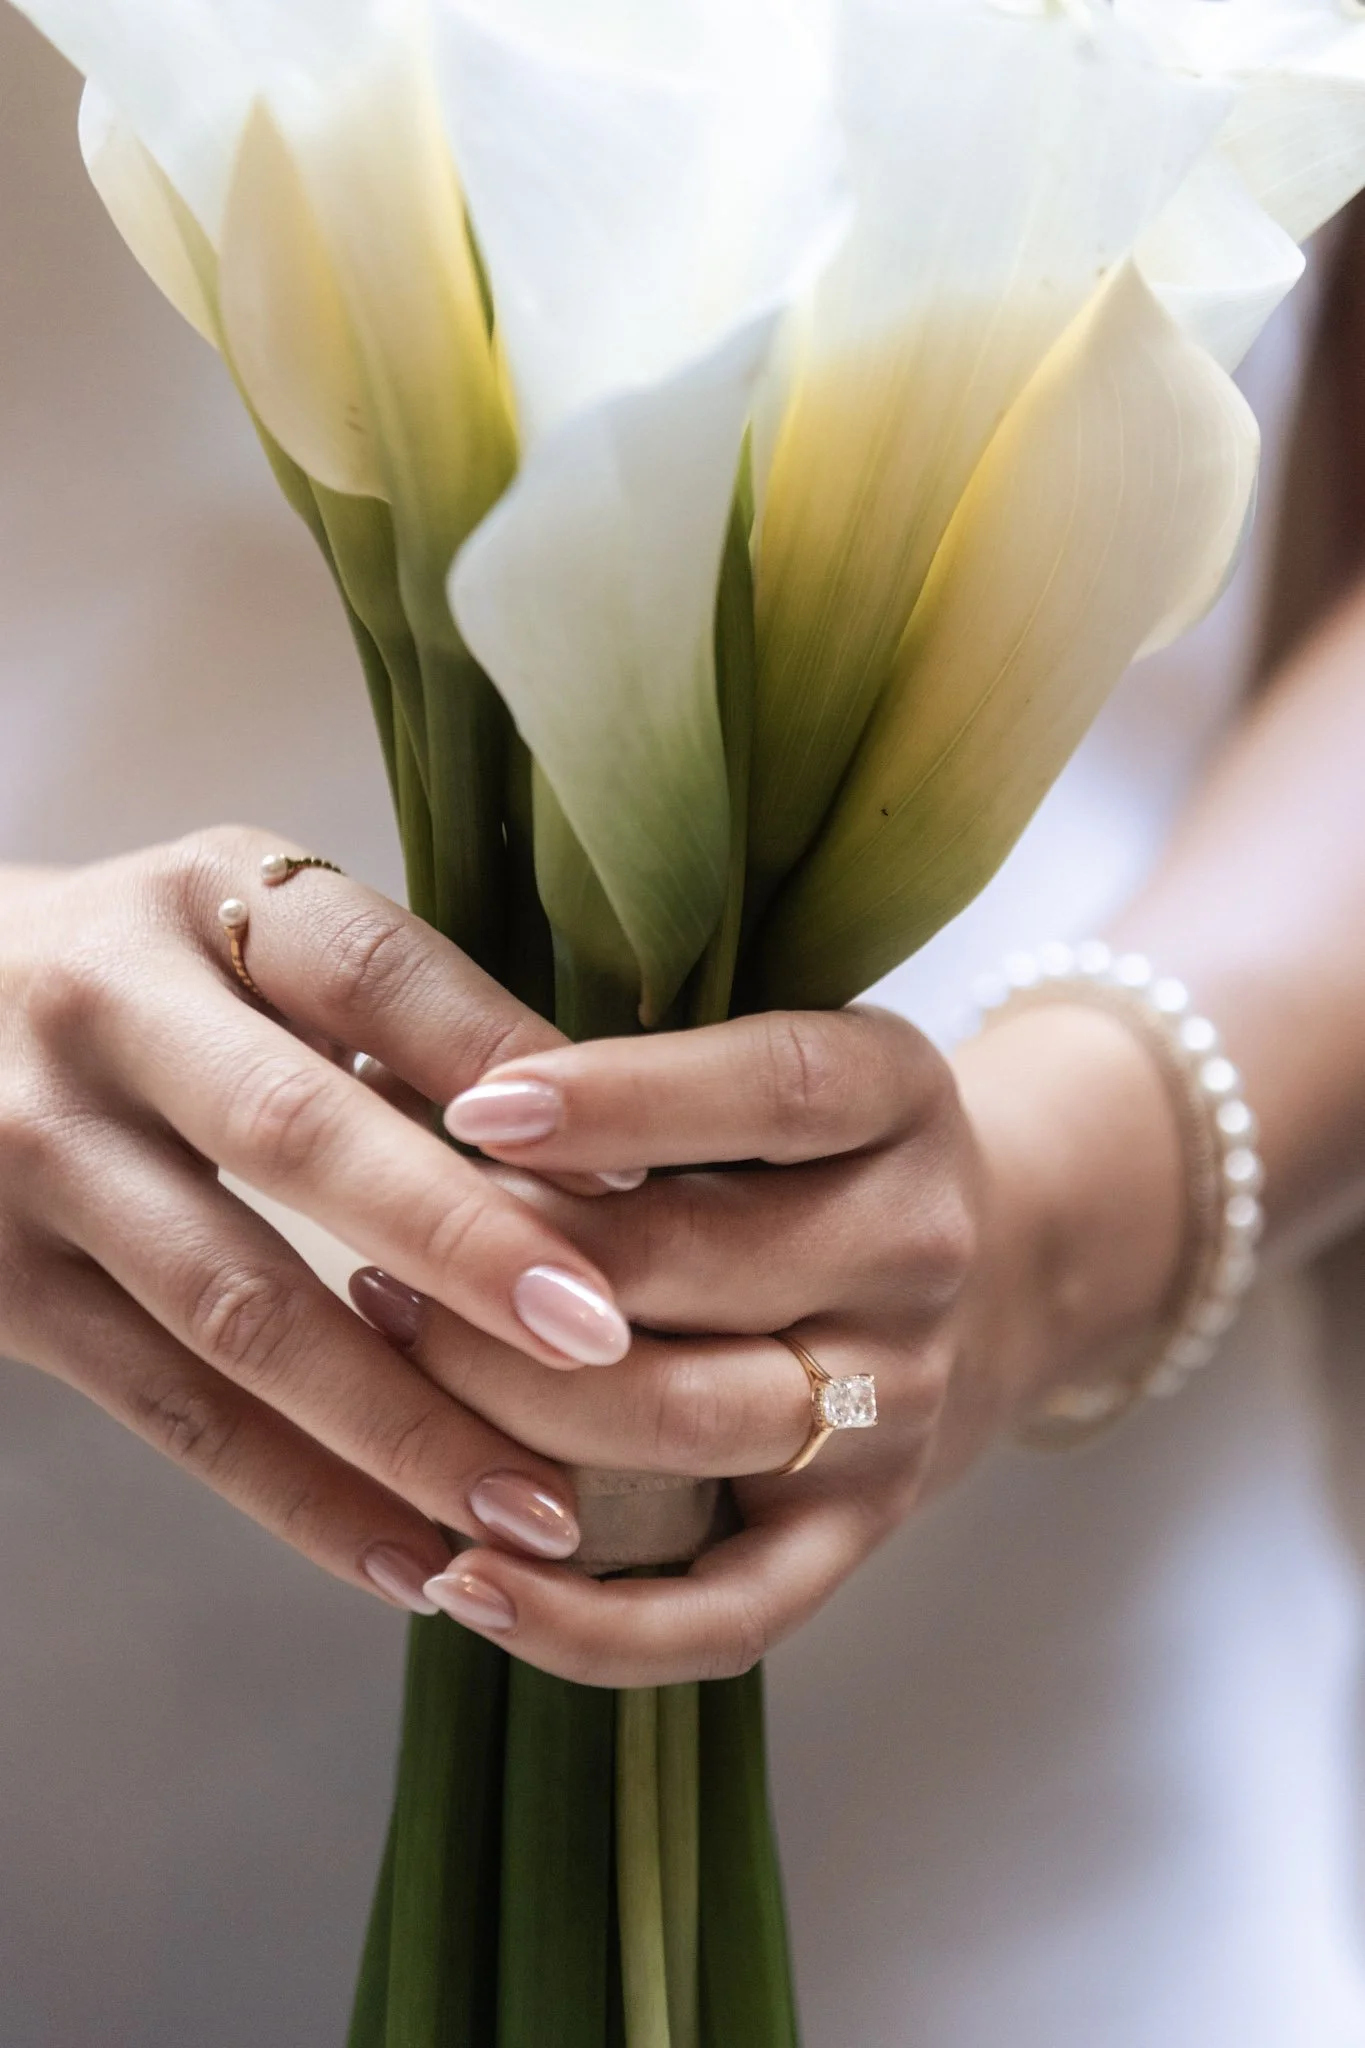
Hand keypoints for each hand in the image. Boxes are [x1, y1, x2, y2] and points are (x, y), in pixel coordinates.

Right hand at [0, 827, 641, 1612]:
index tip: (635, 1171)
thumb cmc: (146, 984)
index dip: (504, 1064)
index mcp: (202, 900)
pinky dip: (301, 1498)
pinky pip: (170, 1413)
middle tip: (601, 1339)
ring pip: (235, 1308)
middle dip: (459, 1245)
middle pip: (296, 1132)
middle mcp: (104, 1011)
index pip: (372, 972)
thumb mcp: (244, 940)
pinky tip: (414, 1560)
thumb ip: (392, 1017)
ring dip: (399, 1422)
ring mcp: (34, 1157)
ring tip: (536, 1509)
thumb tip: (606, 1157)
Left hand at [367, 1003, 1184, 1683]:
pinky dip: (585, 1622)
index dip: (620, 1100)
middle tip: (373, 1254)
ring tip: (385, 1364)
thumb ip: (629, 1067)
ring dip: (507, 1407)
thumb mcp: (759, 1065)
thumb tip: (407, 1089)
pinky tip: (462, 1583)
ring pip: (683, 1424)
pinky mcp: (859, 1533)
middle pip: (694, 1265)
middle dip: (506, 1267)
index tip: (473, 1108)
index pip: (772, 1089)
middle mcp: (916, 1247)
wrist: (981, 1273)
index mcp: (896, 1096)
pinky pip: (723, 1612)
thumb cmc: (803, 1150)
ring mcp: (895, 1403)